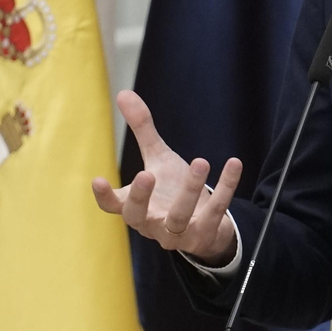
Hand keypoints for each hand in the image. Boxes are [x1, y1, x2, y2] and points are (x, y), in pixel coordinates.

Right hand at [91, 90, 242, 266]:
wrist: (205, 224)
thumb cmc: (173, 190)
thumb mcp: (158, 158)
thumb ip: (142, 130)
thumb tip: (123, 93)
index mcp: (135, 206)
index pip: (113, 206)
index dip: (104, 196)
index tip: (98, 180)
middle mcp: (151, 223)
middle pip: (138, 216)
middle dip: (141, 197)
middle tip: (146, 174)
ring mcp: (176, 234)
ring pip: (179, 217)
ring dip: (190, 190)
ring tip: (200, 162)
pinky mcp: (203, 236)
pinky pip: (215, 211)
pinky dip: (226, 188)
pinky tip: (233, 163)